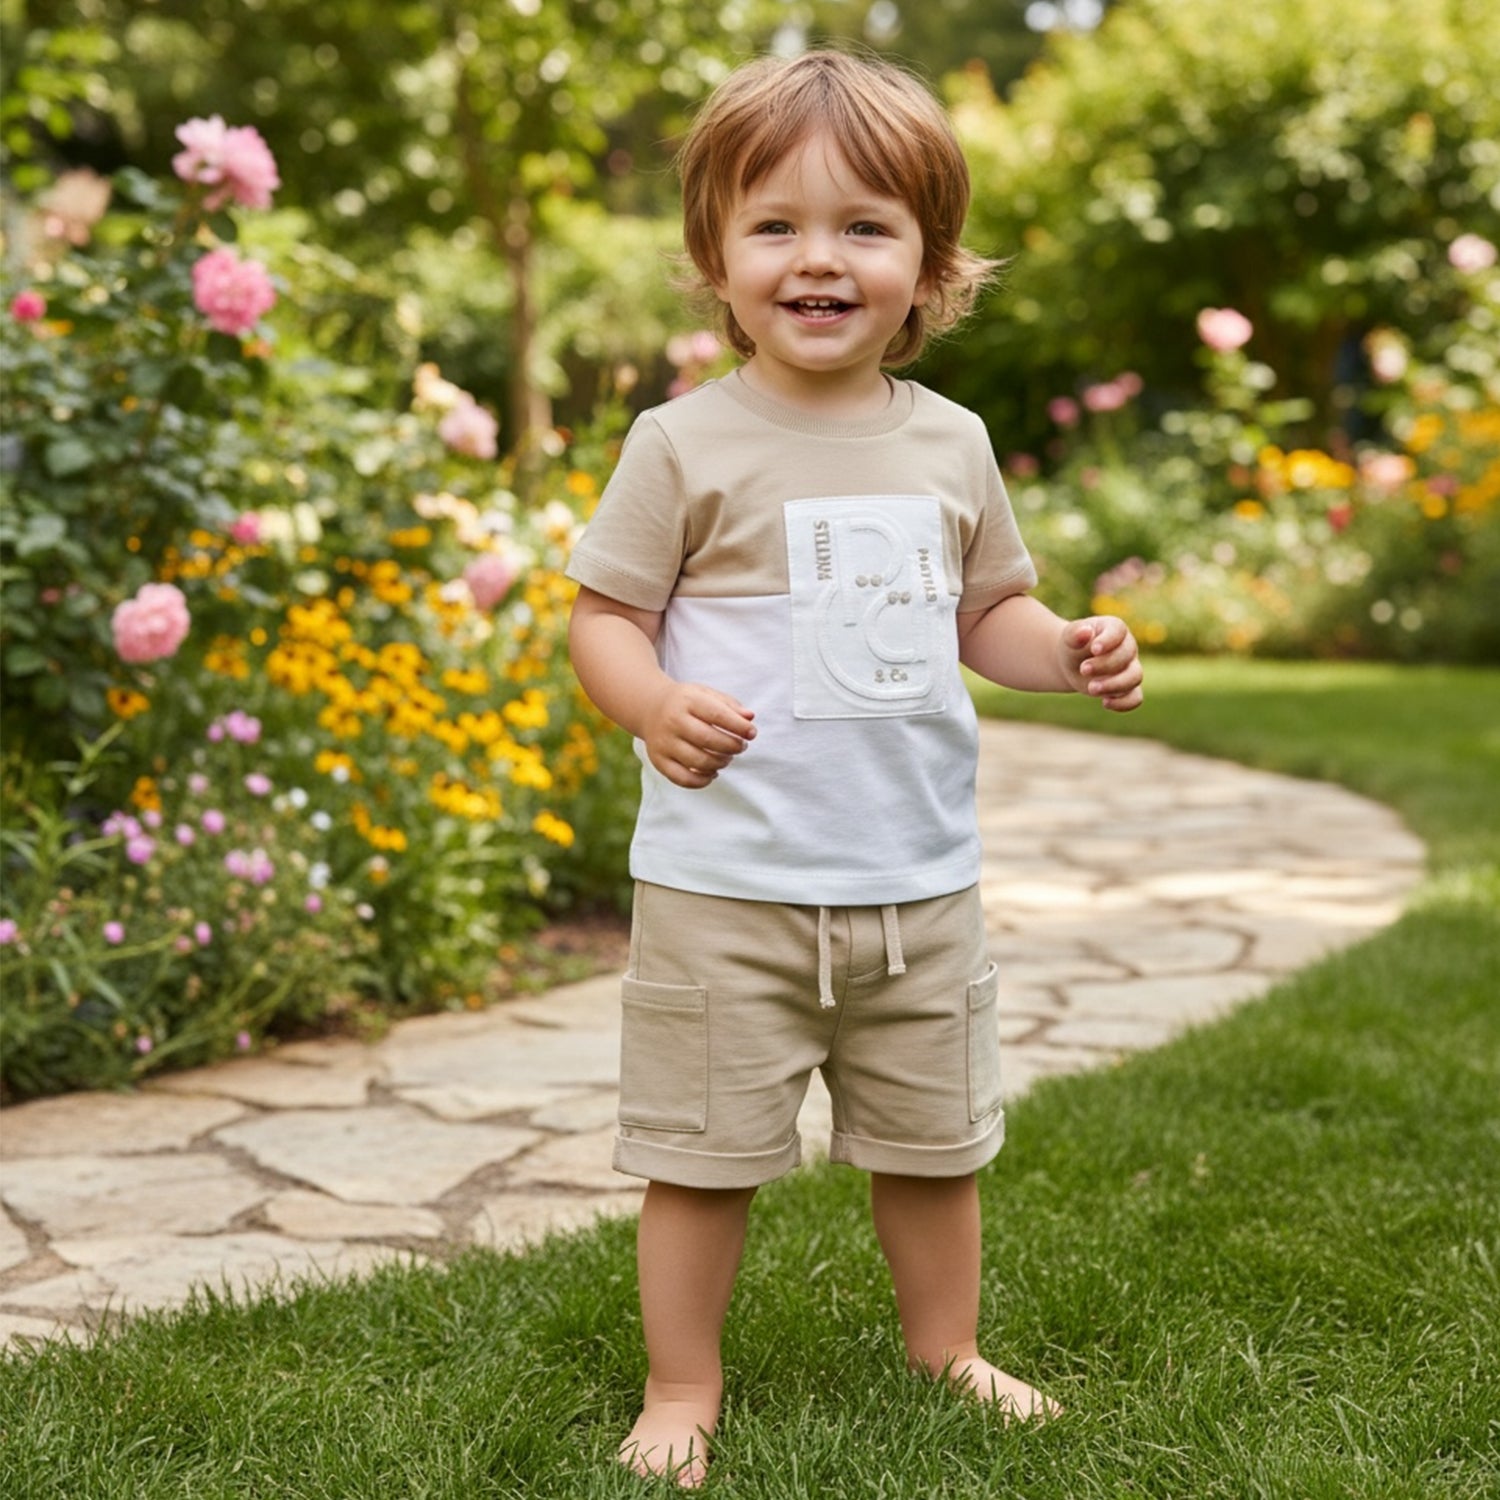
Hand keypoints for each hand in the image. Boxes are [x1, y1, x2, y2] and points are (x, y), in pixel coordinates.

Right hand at [641, 680, 756, 787]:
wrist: (651, 709)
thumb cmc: (687, 704)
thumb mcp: (707, 695)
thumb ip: (730, 705)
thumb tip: (749, 718)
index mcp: (687, 701)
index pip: (717, 714)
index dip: (738, 726)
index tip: (752, 733)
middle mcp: (672, 721)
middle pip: (708, 740)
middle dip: (732, 746)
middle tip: (741, 746)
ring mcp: (664, 743)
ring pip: (698, 761)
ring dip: (721, 763)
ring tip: (727, 758)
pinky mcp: (659, 761)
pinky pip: (684, 779)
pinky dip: (703, 781)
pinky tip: (713, 772)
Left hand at [1059, 616, 1143, 711]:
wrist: (1073, 664)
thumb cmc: (1073, 646)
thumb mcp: (1069, 637)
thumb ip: (1074, 634)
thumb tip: (1085, 632)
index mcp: (1114, 628)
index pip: (1119, 631)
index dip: (1109, 640)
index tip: (1094, 650)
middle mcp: (1128, 647)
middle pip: (1126, 656)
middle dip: (1105, 665)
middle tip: (1083, 669)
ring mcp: (1130, 668)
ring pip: (1135, 677)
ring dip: (1114, 685)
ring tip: (1091, 688)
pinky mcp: (1128, 688)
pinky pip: (1135, 698)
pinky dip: (1123, 703)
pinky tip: (1105, 703)